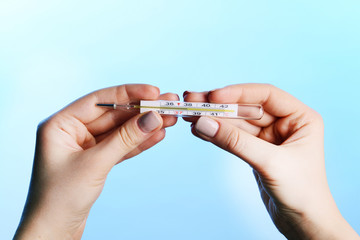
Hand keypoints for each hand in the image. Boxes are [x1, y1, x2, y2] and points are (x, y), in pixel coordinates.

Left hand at [14, 84, 177, 239]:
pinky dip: (139, 142)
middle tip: (167, 104)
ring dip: (144, 126)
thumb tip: (152, 118)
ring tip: (170, 119)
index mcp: (61, 124)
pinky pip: (121, 146)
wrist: (54, 232)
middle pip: (114, 115)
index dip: (128, 94)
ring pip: (120, 131)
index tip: (153, 92)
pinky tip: (157, 135)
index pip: (100, 100)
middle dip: (141, 111)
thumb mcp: (95, 164)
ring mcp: (86, 146)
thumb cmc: (60, 198)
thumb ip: (125, 139)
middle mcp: (73, 131)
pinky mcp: (97, 161)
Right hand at [184, 84, 358, 239]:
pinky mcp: (256, 151)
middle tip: (193, 100)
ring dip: (213, 119)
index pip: (266, 95)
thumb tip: (203, 123)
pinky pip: (233, 137)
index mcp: (300, 117)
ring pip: (237, 123)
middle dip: (219, 106)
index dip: (238, 93)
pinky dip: (216, 134)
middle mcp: (285, 123)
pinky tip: (199, 130)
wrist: (304, 224)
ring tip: (189, 114)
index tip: (213, 96)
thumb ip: (235, 142)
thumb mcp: (269, 162)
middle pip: (246, 108)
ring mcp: (269, 137)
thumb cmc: (301, 192)